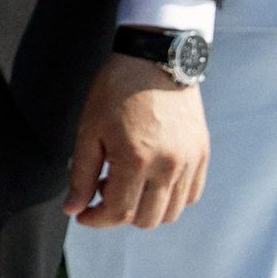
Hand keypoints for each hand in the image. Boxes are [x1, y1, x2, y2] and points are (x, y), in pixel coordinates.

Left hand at [65, 54, 209, 227]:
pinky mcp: (202, 153)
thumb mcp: (89, 131)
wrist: (154, 58)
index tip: (83, 214)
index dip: (97, 220)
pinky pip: (191, 194)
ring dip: (145, 209)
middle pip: (146, 220)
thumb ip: (81, 175)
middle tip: (104, 190)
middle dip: (119, 214)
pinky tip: (151, 179)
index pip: (119, 212)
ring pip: (171, 212)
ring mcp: (189, 160)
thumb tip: (74, 209)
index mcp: (136, 159)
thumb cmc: (116, 91)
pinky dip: (171, 197)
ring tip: (128, 182)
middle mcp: (168, 165)